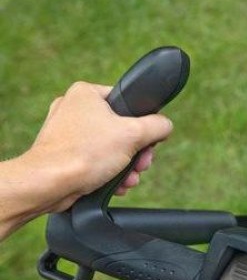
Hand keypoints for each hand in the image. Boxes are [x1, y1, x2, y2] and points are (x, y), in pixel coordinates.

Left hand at [29, 81, 172, 211]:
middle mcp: (73, 108)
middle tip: (142, 164)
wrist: (48, 183)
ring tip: (129, 179)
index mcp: (86, 93)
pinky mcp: (64, 154)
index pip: (127, 102)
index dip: (143, 123)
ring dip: (126, 166)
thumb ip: (158, 126)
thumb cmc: (85, 153)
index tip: (147, 141)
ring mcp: (66, 132)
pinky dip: (109, 173)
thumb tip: (165, 126)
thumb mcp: (134, 134)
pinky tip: (116, 185)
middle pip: (122, 129)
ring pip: (110, 147)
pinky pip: (96, 160)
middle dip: (136, 152)